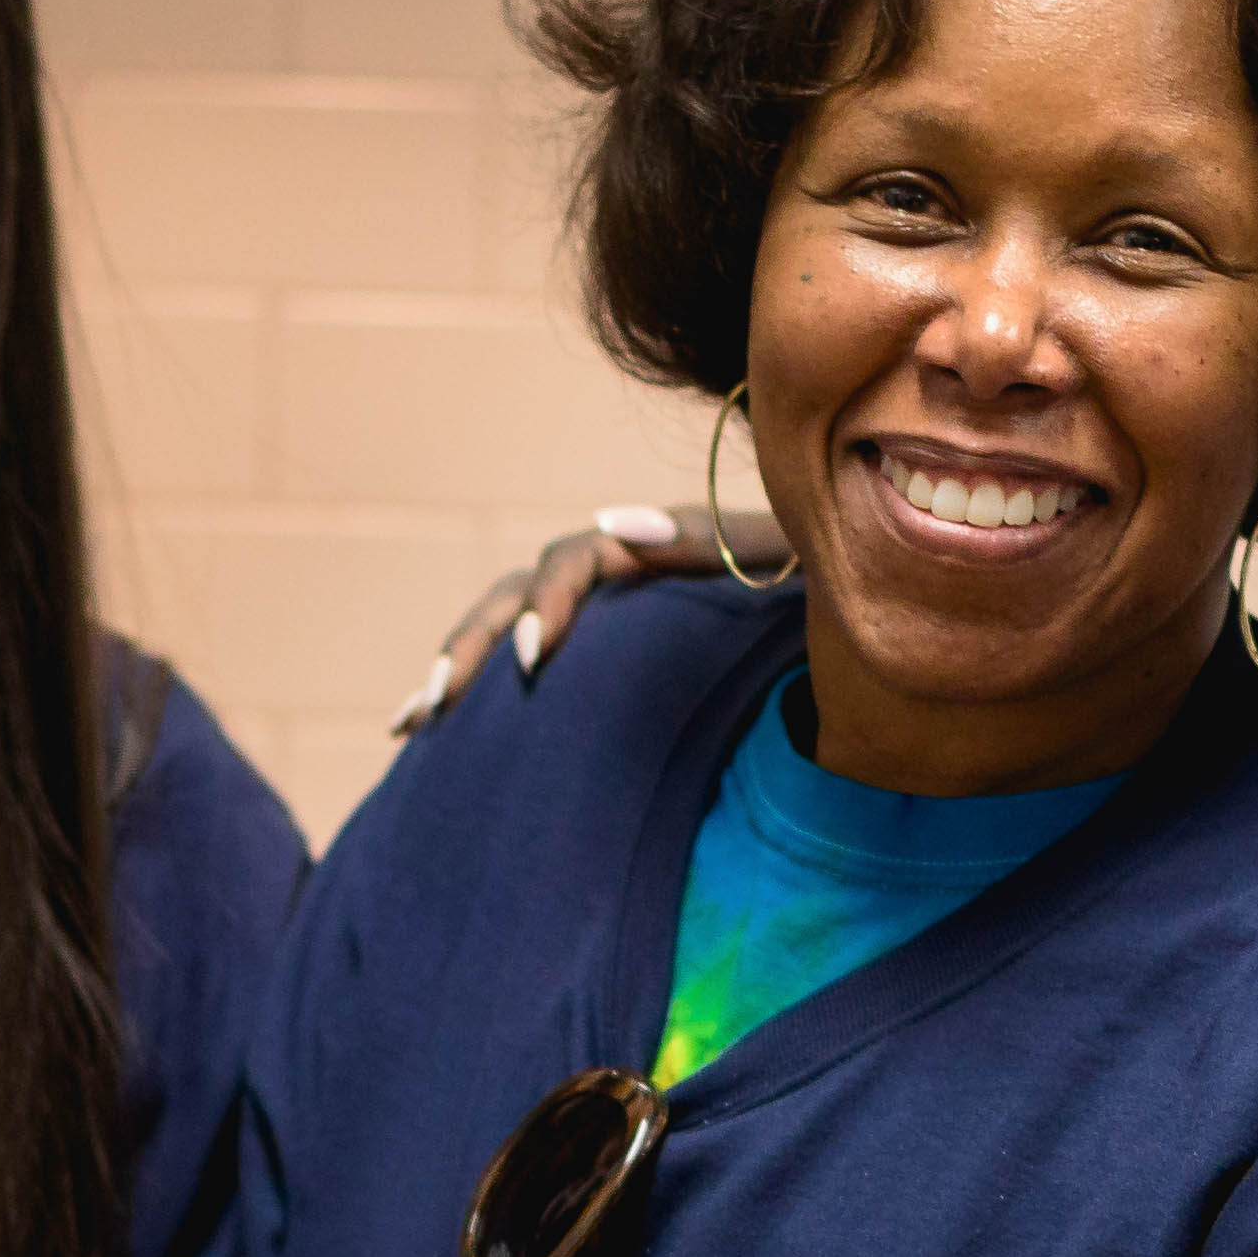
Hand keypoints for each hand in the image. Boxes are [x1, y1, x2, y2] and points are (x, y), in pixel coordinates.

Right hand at [394, 501, 783, 737]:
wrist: (846, 606)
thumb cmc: (820, 578)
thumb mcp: (774, 550)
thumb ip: (705, 537)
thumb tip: (608, 524)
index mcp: (648, 548)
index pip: (571, 564)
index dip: (543, 604)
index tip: (532, 658)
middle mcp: (611, 576)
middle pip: (516, 596)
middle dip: (472, 645)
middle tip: (438, 701)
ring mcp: (599, 618)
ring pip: (504, 630)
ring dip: (456, 669)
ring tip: (411, 719)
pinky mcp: (596, 659)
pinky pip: (520, 669)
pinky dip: (472, 694)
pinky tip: (424, 732)